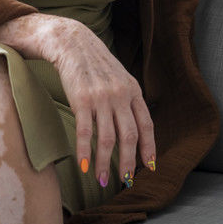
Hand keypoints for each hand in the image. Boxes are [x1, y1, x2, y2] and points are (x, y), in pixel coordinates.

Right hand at [45, 18, 154, 189]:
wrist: (72, 43)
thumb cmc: (96, 64)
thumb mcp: (120, 77)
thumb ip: (128, 100)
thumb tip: (135, 128)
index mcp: (133, 90)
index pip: (146, 124)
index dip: (149, 147)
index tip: (150, 167)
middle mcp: (120, 95)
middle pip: (129, 136)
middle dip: (128, 162)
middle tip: (124, 180)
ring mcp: (101, 98)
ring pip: (107, 139)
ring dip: (105, 163)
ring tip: (101, 180)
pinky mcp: (81, 100)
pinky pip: (85, 132)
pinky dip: (85, 152)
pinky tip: (84, 166)